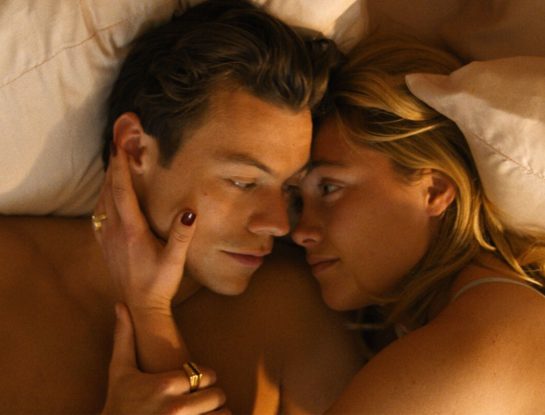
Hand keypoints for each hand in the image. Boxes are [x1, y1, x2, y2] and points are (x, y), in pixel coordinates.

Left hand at [94, 145, 196, 309]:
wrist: (140, 305)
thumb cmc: (159, 283)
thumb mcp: (175, 260)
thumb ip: (182, 235)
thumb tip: (189, 211)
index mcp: (132, 230)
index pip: (122, 191)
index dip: (120, 167)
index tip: (120, 146)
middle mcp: (115, 231)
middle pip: (109, 191)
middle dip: (112, 167)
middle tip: (116, 145)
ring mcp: (107, 239)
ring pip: (101, 202)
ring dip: (106, 181)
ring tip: (113, 165)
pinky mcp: (106, 246)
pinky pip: (98, 215)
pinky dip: (101, 199)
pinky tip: (104, 197)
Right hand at [102, 303, 229, 414]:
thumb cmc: (118, 404)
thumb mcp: (119, 371)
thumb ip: (124, 337)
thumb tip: (121, 304)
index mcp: (165, 384)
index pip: (207, 374)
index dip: (204, 377)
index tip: (195, 382)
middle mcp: (176, 407)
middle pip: (217, 395)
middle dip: (212, 397)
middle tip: (202, 399)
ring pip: (222, 414)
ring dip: (216, 414)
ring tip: (203, 413)